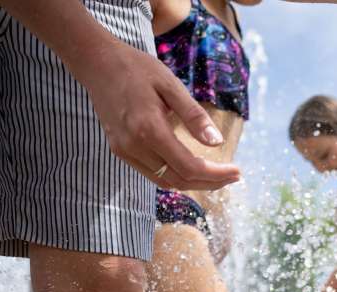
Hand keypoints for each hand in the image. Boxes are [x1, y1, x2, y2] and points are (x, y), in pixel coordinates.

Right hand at [76, 39, 239, 190]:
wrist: (98, 63)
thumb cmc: (137, 69)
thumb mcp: (171, 86)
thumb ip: (194, 116)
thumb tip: (217, 142)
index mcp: (148, 129)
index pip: (189, 167)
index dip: (216, 174)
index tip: (237, 171)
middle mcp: (133, 146)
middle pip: (179, 180)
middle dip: (210, 182)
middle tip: (232, 176)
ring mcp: (124, 150)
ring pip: (165, 181)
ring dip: (193, 183)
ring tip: (217, 176)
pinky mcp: (120, 150)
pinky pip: (152, 173)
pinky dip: (175, 176)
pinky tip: (191, 169)